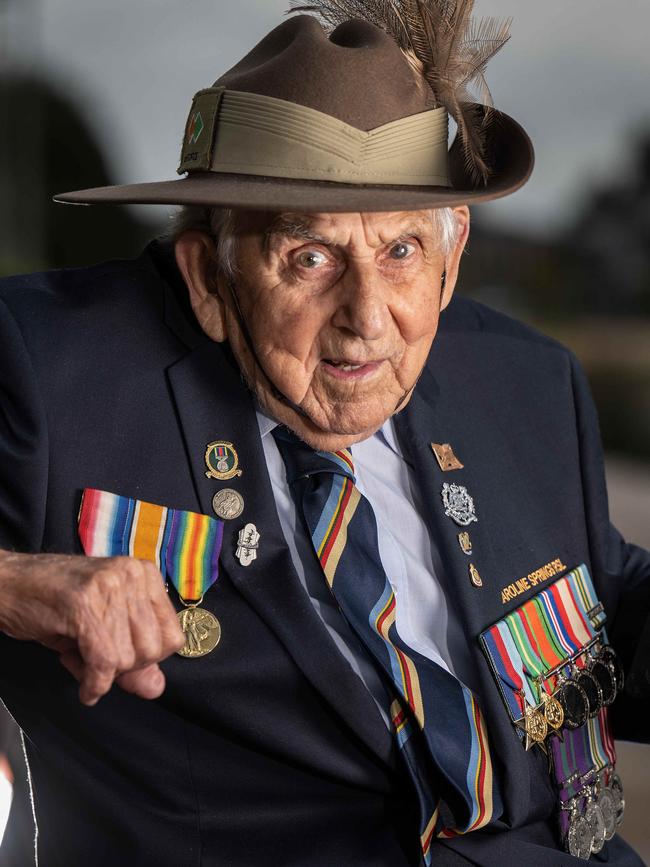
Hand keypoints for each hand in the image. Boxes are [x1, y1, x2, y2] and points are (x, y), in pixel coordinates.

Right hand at [0, 552, 184, 705]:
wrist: (7, 584)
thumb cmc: (54, 605)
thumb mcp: (102, 630)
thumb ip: (133, 660)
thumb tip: (157, 688)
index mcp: (144, 574)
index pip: (173, 634)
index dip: (148, 660)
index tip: (122, 662)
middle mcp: (132, 574)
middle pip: (154, 648)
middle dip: (126, 668)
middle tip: (97, 662)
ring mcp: (109, 585)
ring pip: (128, 657)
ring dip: (104, 675)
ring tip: (82, 661)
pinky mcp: (84, 603)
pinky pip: (104, 661)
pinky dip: (95, 684)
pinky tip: (86, 688)